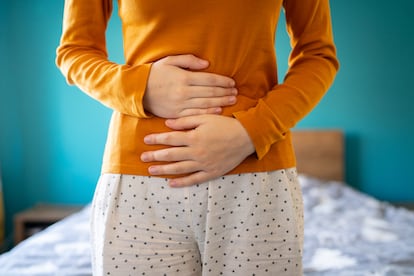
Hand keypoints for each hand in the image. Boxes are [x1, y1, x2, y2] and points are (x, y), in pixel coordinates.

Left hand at [140, 114, 254, 186]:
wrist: (246, 137)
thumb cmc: (225, 125)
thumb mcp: (205, 118)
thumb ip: (186, 121)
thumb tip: (168, 124)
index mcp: (194, 137)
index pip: (170, 139)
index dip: (156, 139)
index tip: (145, 140)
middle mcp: (196, 152)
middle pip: (171, 155)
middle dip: (155, 156)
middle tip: (142, 157)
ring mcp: (204, 164)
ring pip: (179, 169)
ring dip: (164, 170)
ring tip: (151, 171)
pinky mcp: (212, 172)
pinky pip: (194, 179)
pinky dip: (182, 183)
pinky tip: (171, 183)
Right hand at [143, 55, 237, 117]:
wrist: (137, 91)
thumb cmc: (154, 73)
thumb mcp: (169, 61)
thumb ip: (189, 61)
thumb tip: (207, 64)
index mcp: (184, 77)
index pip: (209, 79)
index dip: (223, 81)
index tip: (232, 82)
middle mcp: (184, 92)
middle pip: (210, 92)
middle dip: (225, 92)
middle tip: (236, 92)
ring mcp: (180, 104)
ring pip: (206, 104)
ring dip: (221, 102)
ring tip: (232, 100)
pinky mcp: (176, 114)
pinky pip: (196, 115)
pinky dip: (209, 113)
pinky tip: (219, 110)